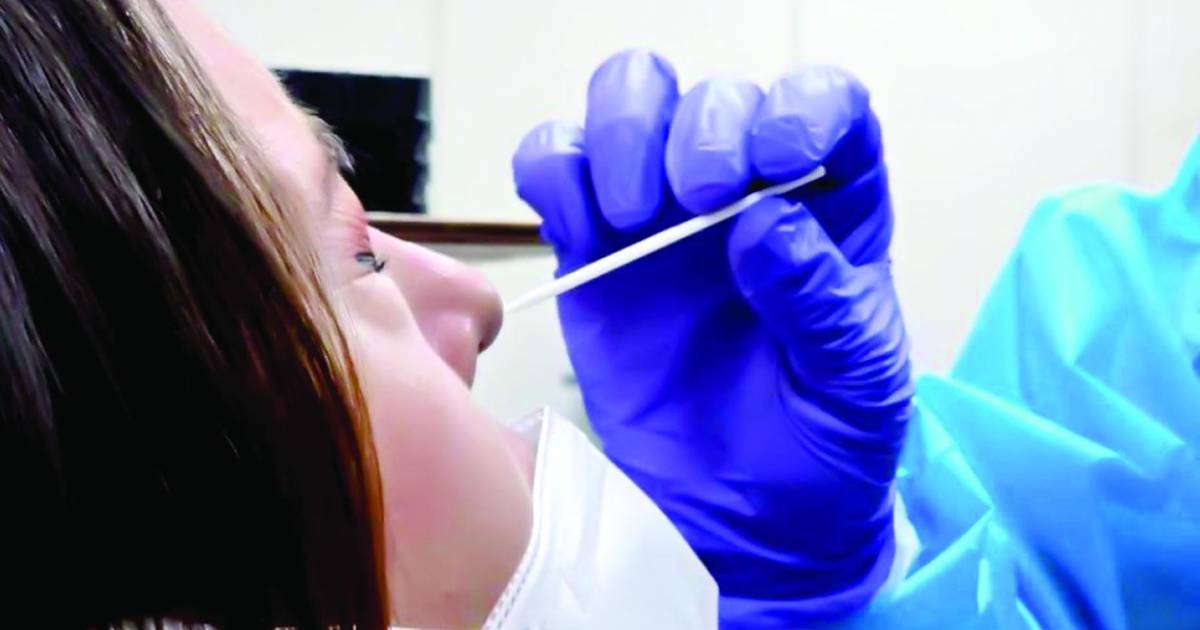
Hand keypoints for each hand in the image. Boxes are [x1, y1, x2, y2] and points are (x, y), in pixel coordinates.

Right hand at [512, 50, 912, 626]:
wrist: (744, 524)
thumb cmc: (820, 448)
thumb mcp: (854, 385)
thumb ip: (823, 304)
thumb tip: (769, 224)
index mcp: (832, 212)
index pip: (826, 108)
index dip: (801, 108)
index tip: (778, 158)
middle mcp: (745, 197)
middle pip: (714, 100)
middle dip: (699, 128)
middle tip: (696, 198)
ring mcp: (662, 221)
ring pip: (630, 104)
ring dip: (621, 135)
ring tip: (628, 216)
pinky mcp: (593, 255)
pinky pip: (558, 172)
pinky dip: (552, 171)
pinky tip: (572, 222)